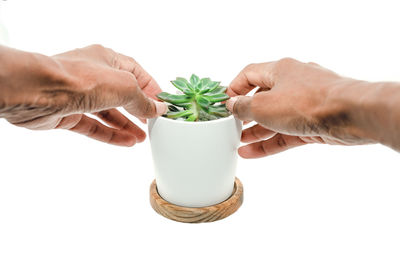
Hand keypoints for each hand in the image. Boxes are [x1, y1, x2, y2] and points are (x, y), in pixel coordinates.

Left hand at [0, 45, 166, 145]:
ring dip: (126, 125)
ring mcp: (79, 95)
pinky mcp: (67, 114)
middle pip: (121, 94)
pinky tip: (126, 142)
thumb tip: (158, 109)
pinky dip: (110, 134)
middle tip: (152, 123)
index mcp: (107, 59)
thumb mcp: (125, 87)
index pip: (135, 72)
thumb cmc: (81, 78)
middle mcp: (92, 75)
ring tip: (142, 138)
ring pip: (107, 112)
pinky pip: (93, 126)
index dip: (150, 88)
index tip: (162, 103)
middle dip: (138, 110)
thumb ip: (144, 101)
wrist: (39, 92)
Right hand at [226, 58, 380, 157]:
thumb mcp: (265, 105)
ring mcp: (305, 104)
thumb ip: (244, 107)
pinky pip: (286, 133)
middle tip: (231, 128)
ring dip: (256, 132)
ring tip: (238, 144)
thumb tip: (233, 106)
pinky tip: (252, 153)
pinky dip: (270, 142)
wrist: (351, 114)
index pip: (249, 74)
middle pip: (262, 99)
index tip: (224, 104)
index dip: (234, 89)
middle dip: (245, 115)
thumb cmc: (309, 101)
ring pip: (274, 118)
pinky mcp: (313, 123)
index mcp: (280, 70)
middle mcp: (293, 83)